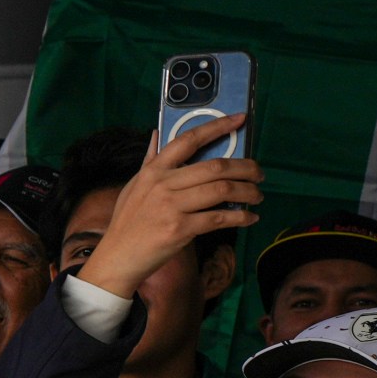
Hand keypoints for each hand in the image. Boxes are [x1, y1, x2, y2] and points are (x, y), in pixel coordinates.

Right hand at [77, 115, 260, 299]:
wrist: (117, 258)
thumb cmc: (127, 223)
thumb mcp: (134, 187)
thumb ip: (149, 160)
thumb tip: (156, 134)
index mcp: (153, 171)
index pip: (188, 140)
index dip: (217, 126)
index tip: (240, 119)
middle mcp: (162, 184)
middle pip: (216, 167)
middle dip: (246, 168)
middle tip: (259, 174)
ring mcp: (171, 207)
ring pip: (222, 190)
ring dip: (247, 191)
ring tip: (257, 195)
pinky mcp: (180, 229)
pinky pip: (219, 218)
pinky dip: (240, 217)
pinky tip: (249, 217)